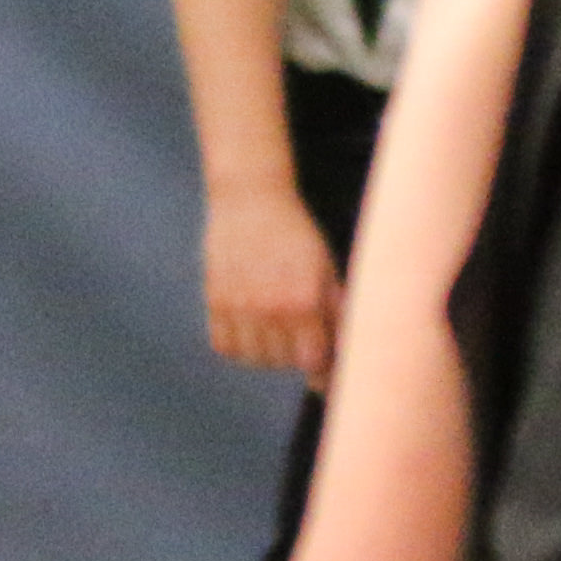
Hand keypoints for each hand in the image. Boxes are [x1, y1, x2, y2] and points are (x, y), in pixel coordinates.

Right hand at [206, 182, 343, 383]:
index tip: (322, 351)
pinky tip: (250, 327)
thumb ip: (336, 312)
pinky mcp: (215, 300)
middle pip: (283, 362)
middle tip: (298, 330)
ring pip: (254, 358)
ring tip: (274, 329)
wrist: (251, 198)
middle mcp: (270, 307)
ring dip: (267, 353)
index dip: (321, 362)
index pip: (313, 360)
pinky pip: (226, 346)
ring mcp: (239, 305)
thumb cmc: (297, 234)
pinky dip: (239, 346)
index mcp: (304, 299)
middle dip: (295, 353)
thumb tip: (344, 353)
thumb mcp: (326, 269)